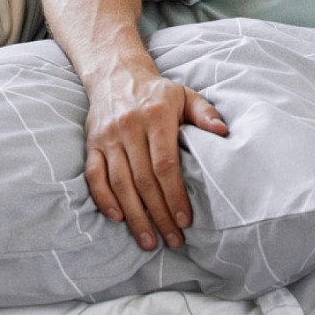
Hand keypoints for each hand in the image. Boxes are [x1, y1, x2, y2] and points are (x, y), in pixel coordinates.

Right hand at [84, 69, 227, 250]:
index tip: (186, 220)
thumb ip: (204, 113)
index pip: (165, 164)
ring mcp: (108, 137)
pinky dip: (104, 200)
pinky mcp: (92, 143)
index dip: (175, 195)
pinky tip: (119, 218)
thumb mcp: (185, 95)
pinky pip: (94, 177)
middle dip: (159, 214)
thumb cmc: (157, 92)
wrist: (117, 74)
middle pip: (143, 180)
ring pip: (120, 183)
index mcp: (156, 116)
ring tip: (149, 240)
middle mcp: (129, 127)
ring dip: (134, 216)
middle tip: (172, 239)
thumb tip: (223, 132)